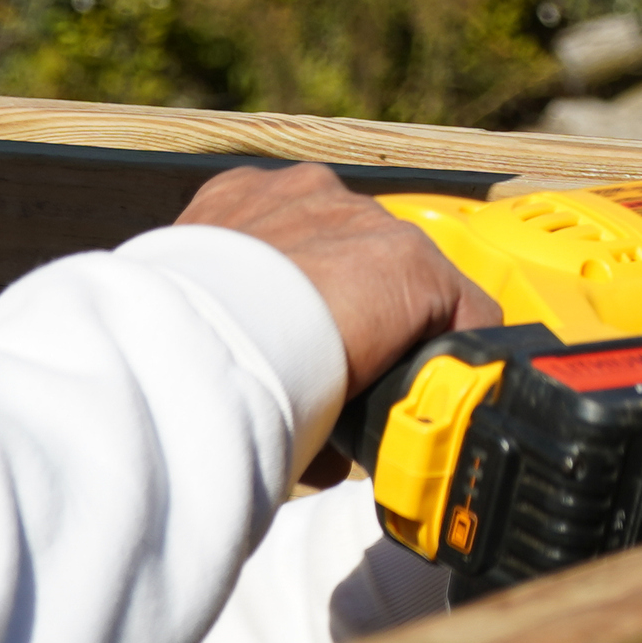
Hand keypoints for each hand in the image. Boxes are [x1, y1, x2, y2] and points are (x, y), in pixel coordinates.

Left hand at [172, 165, 498, 404]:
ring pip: (326, 232)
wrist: (183, 356)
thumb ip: (362, 421)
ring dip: (315, 273)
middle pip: (387, 268)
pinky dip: (260, 246)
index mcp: (408, 266)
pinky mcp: (241, 189)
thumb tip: (337, 453)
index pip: (458, 307)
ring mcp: (300, 194)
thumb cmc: (272, 391)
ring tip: (279, 323)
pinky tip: (242, 287)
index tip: (412, 382)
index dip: (435, 352)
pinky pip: (268, 211)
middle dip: (369, 313)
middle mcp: (363, 215)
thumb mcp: (347, 422)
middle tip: (335, 364)